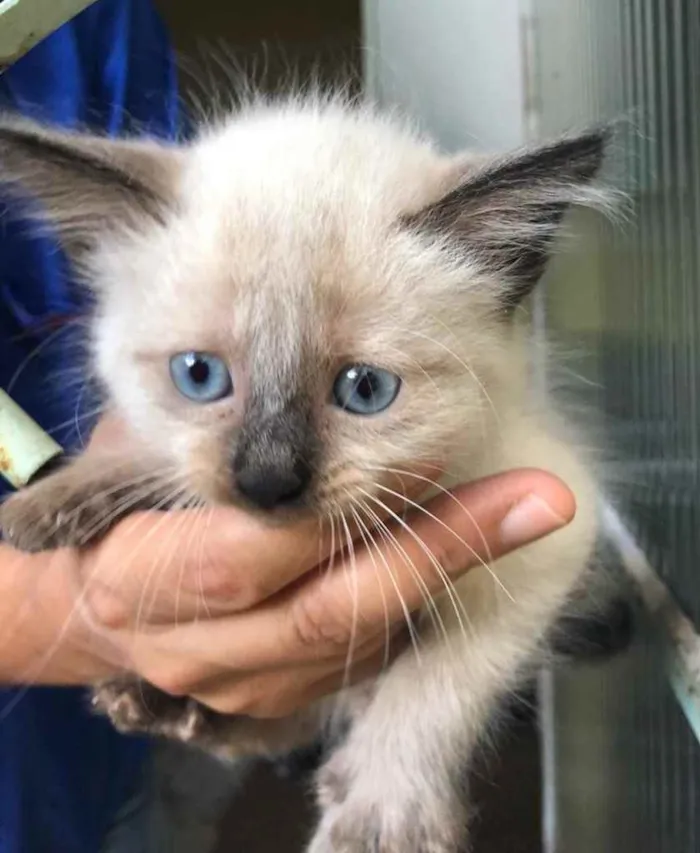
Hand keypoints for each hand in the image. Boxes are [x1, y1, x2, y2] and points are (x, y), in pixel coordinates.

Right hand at [0, 423, 574, 716]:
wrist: (87, 598)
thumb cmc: (116, 498)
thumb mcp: (140, 441)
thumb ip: (208, 407)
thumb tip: (310, 320)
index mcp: (141, 576)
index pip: (262, 548)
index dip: (359, 503)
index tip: (454, 453)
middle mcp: (191, 649)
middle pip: (329, 609)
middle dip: (438, 550)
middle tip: (536, 498)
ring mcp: (237, 688)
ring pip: (357, 641)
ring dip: (441, 573)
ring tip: (519, 511)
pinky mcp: (273, 704)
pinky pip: (361, 660)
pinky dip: (411, 604)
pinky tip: (454, 549)